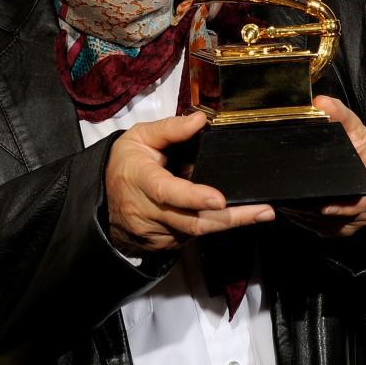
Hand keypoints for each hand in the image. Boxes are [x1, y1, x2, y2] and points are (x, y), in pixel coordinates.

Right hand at [106, 111, 275, 254]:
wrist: (103, 198)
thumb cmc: (125, 163)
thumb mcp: (139, 137)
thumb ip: (170, 129)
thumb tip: (200, 120)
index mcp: (140, 178)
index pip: (168, 191)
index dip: (194, 197)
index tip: (219, 199)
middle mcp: (147, 211)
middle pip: (192, 222)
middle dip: (231, 218)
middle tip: (263, 211)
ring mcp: (156, 232)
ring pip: (197, 232)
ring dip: (229, 222)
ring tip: (259, 211)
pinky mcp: (164, 244)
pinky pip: (192, 236)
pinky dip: (212, 224)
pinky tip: (226, 213)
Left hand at [278, 95, 365, 237]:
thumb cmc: (363, 145)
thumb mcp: (355, 125)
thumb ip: (340, 113)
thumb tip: (320, 101)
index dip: (348, 206)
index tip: (324, 204)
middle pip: (347, 217)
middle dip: (319, 213)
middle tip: (292, 205)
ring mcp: (359, 219)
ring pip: (335, 227)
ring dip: (313, 221)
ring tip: (288, 209)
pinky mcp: (347, 226)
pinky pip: (329, 230)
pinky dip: (312, 225)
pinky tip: (293, 214)